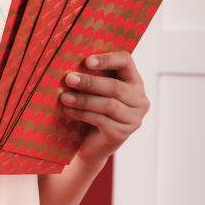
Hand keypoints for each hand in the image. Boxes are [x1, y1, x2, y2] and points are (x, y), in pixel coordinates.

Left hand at [60, 51, 149, 165]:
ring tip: (64, 97)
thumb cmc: (93, 111)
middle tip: (69, 79)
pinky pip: (101, 120)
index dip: (107, 59)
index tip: (87, 61)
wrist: (93, 145)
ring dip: (83, 99)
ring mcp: (134, 119)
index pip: (126, 62)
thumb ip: (92, 76)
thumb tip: (71, 65)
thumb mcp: (96, 91)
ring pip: (108, 104)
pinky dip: (82, 114)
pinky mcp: (122, 134)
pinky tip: (68, 110)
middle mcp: (139, 100)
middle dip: (90, 82)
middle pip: (116, 87)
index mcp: (134, 82)